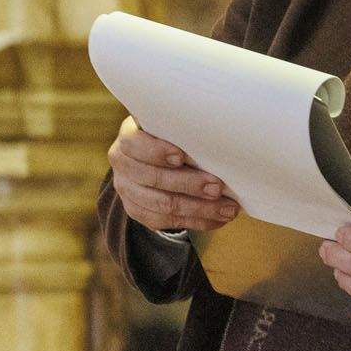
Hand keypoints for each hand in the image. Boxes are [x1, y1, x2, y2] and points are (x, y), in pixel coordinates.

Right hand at [107, 115, 238, 233]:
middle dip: (189, 184)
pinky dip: (195, 221)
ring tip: (227, 210)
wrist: (156, 157)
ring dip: (199, 209)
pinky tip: (217, 220)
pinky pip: (165, 221)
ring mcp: (126, 189)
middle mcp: (122, 163)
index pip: (134, 144)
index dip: (156, 152)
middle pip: (154, 178)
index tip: (181, 157)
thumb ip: (188, 132)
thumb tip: (222, 141)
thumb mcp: (176, 129)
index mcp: (129, 137)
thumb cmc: (174, 137)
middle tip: (218, 188)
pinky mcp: (136, 210)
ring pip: (162, 205)